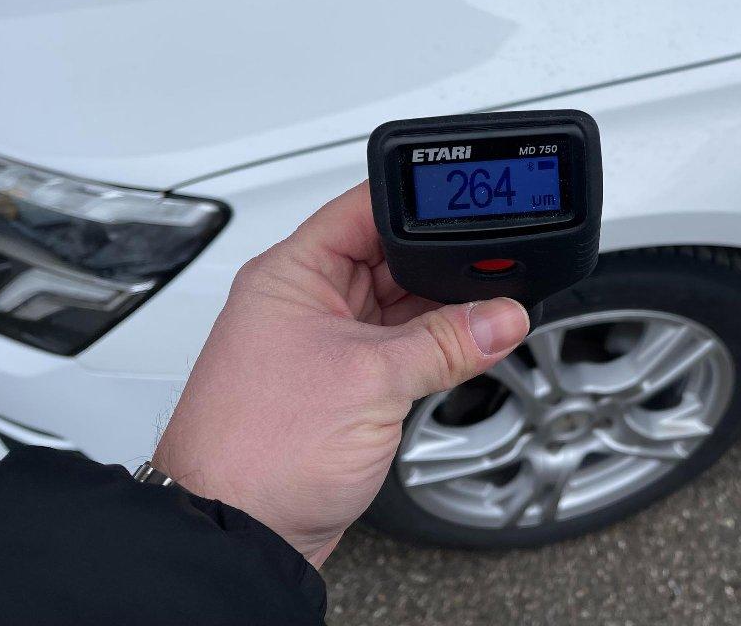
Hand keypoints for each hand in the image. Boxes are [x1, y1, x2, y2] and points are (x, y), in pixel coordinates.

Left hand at [152, 181, 528, 565]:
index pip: (362, 210)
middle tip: (492, 271)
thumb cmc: (258, 454)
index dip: (417, 205)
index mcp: (291, 274)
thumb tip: (501, 316)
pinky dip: (434, 348)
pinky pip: (400, 347)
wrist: (238, 536)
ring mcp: (324, 344)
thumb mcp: (372, 381)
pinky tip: (468, 349)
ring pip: (399, 304)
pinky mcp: (342, 384)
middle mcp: (305, 302)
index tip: (468, 208)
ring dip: (442, 312)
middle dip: (442, 266)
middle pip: (389, 257)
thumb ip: (447, 343)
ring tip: (489, 316)